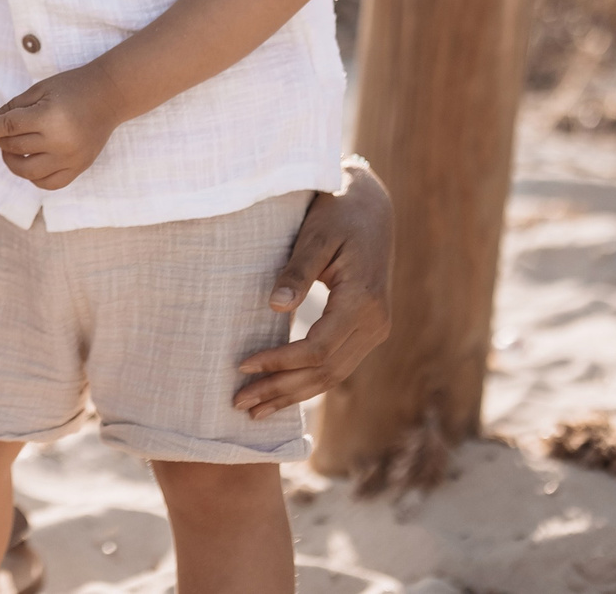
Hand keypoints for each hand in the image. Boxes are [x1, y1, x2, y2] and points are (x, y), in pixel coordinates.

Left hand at [0, 68, 119, 189]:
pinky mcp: (79, 168)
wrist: (110, 95)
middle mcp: (60, 142)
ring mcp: (71, 158)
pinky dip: (33, 177)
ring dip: (11, 161)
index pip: (8, 127)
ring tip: (11, 148)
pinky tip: (29, 162)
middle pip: (15, 147)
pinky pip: (49, 183)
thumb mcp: (39, 89)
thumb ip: (13, 107)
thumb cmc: (71, 87)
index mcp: (49, 117)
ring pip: (27, 171)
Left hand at [232, 156, 394, 418]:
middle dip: (281, 390)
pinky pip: (338, 366)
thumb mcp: (315, 235)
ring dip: (293, 394)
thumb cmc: (338, 214)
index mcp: (363, 302)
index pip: (318, 348)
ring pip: (333, 376)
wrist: (371, 206)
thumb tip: (275, 306)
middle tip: (239, 404)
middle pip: (325, 372)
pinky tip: (282, 393)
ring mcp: (375, 330)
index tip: (242, 367)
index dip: (279, 362)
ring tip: (255, 410)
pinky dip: (309, 382)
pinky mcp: (367, 330)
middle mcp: (376, 324)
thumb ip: (297, 271)